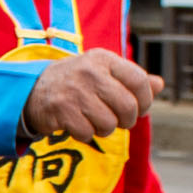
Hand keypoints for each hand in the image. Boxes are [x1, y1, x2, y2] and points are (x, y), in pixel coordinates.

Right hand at [24, 49, 161, 141]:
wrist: (33, 89)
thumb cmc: (78, 83)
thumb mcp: (104, 73)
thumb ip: (132, 80)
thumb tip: (159, 85)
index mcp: (104, 59)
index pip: (139, 81)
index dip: (145, 101)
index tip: (139, 109)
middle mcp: (90, 71)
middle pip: (127, 106)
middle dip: (126, 120)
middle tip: (118, 120)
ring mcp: (74, 90)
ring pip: (108, 123)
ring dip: (104, 129)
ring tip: (93, 120)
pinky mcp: (61, 109)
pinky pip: (87, 132)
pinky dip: (84, 134)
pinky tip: (76, 123)